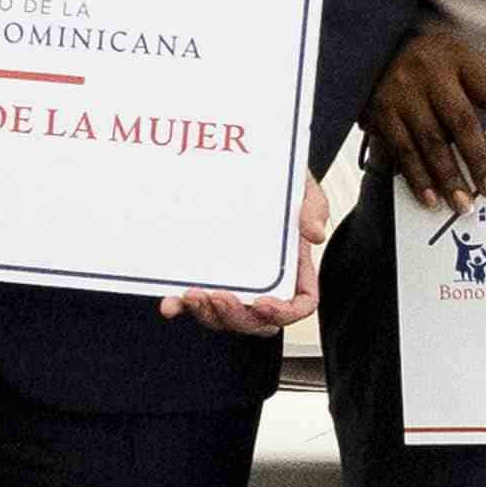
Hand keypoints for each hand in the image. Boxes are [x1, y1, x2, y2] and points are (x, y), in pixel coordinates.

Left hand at [162, 173, 328, 335]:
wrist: (247, 166)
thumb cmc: (278, 184)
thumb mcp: (301, 188)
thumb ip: (312, 208)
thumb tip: (314, 233)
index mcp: (294, 268)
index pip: (299, 304)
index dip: (283, 313)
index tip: (264, 303)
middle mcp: (264, 281)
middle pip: (256, 320)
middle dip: (236, 316)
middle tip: (220, 296)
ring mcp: (233, 281)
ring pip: (223, 317)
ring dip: (207, 313)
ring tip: (192, 294)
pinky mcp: (205, 275)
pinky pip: (194, 301)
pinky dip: (181, 306)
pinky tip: (171, 303)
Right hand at [366, 27, 485, 210]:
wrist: (374, 52)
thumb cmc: (434, 66)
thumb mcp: (461, 63)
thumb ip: (485, 95)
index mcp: (459, 57)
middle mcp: (429, 73)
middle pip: (460, 121)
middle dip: (479, 159)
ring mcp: (402, 94)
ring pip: (430, 142)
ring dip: (449, 178)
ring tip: (465, 205)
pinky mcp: (380, 114)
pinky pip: (403, 152)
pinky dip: (418, 179)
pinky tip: (432, 200)